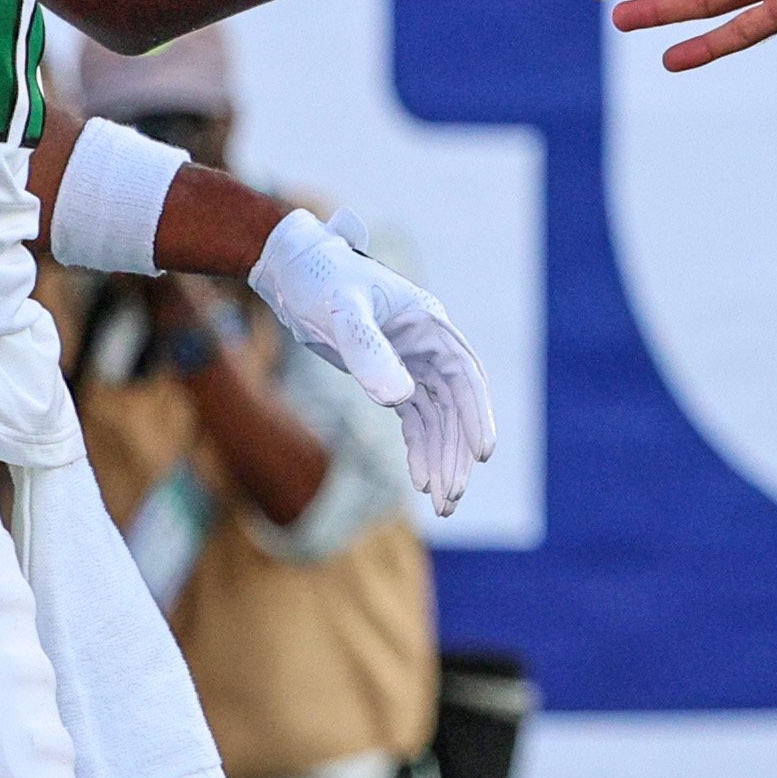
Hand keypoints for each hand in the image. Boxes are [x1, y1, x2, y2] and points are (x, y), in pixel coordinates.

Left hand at [248, 208, 497, 510]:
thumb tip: (401, 399)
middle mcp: (430, 346)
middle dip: (457, 453)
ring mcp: (413, 363)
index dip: (476, 415)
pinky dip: (421, 450)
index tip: (482, 453)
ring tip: (442, 504)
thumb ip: (368, 352)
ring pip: (439, 420)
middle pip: (455, 407)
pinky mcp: (393, 376)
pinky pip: (417, 420)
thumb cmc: (319, 282)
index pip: (464, 376)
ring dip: (442, 459)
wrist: (294, 273)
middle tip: (451, 497)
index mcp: (429, 325)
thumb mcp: (340, 313)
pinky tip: (421, 481)